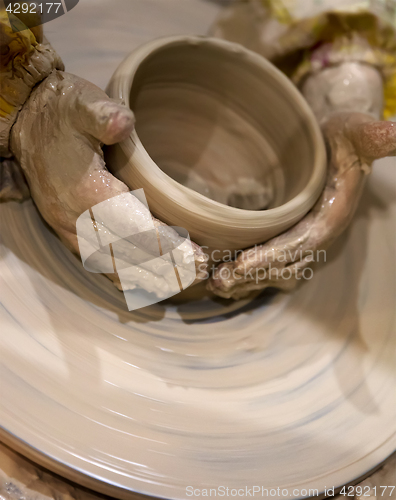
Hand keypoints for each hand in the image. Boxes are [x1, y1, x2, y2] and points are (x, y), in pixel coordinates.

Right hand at [10, 70, 207, 295]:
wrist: (27, 124)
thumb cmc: (62, 114)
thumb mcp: (83, 103)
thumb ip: (103, 115)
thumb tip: (124, 123)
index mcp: (85, 190)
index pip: (131, 228)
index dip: (164, 246)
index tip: (194, 256)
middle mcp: (75, 217)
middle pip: (125, 254)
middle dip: (163, 267)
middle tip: (197, 272)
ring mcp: (69, 228)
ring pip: (111, 264)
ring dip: (146, 276)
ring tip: (179, 282)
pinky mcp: (67, 230)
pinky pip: (96, 262)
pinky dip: (122, 275)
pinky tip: (145, 282)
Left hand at [207, 112, 395, 298]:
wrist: (337, 147)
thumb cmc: (344, 137)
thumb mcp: (358, 131)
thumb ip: (375, 136)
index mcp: (332, 216)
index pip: (303, 242)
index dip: (273, 255)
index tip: (242, 264)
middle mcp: (319, 234)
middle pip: (285, 263)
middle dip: (253, 275)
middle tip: (218, 281)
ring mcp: (304, 239)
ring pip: (276, 269)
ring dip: (247, 279)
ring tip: (215, 284)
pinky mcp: (291, 238)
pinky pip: (271, 263)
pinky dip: (249, 273)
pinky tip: (225, 276)